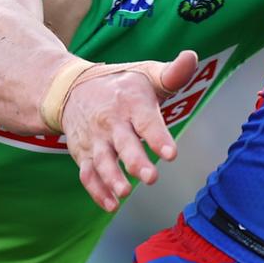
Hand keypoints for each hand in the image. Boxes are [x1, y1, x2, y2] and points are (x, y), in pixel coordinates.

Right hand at [60, 50, 198, 210]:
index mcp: (131, 102)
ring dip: (112, 179)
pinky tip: (111, 205)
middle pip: (123, 144)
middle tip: (150, 177)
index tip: (171, 153)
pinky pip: (87, 174)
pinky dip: (96, 191)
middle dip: (135, 161)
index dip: (158, 137)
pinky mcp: (83, 153)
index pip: (146, 121)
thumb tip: (192, 56)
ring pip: (102, 161)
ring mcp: (95, 139)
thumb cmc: (122, 84)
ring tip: (125, 193)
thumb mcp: (146, 73)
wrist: (71, 88)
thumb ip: (173, 73)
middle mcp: (111, 122)